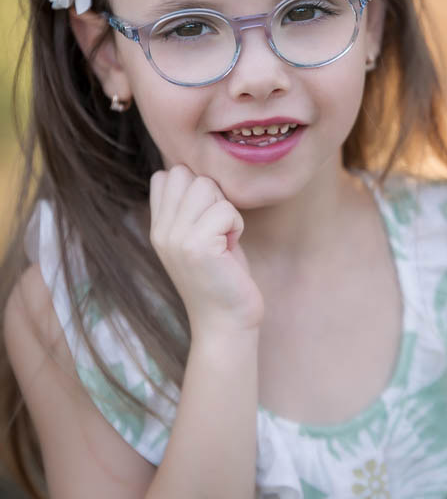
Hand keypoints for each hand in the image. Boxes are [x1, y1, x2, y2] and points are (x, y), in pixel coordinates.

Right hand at [149, 164, 264, 337]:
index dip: (193, 187)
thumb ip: (190, 207)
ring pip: (206, 186)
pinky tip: (231, 249)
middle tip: (218, 228)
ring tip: (224, 238)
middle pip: (186, 173)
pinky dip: (237, 225)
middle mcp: (160, 231)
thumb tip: (197, 172)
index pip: (165, 176)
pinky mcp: (196, 246)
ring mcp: (175, 238)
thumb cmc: (222, 277)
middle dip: (211, 194)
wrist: (226, 325)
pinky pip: (226, 209)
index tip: (206, 218)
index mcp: (157, 227)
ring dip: (226, 209)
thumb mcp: (197, 237)